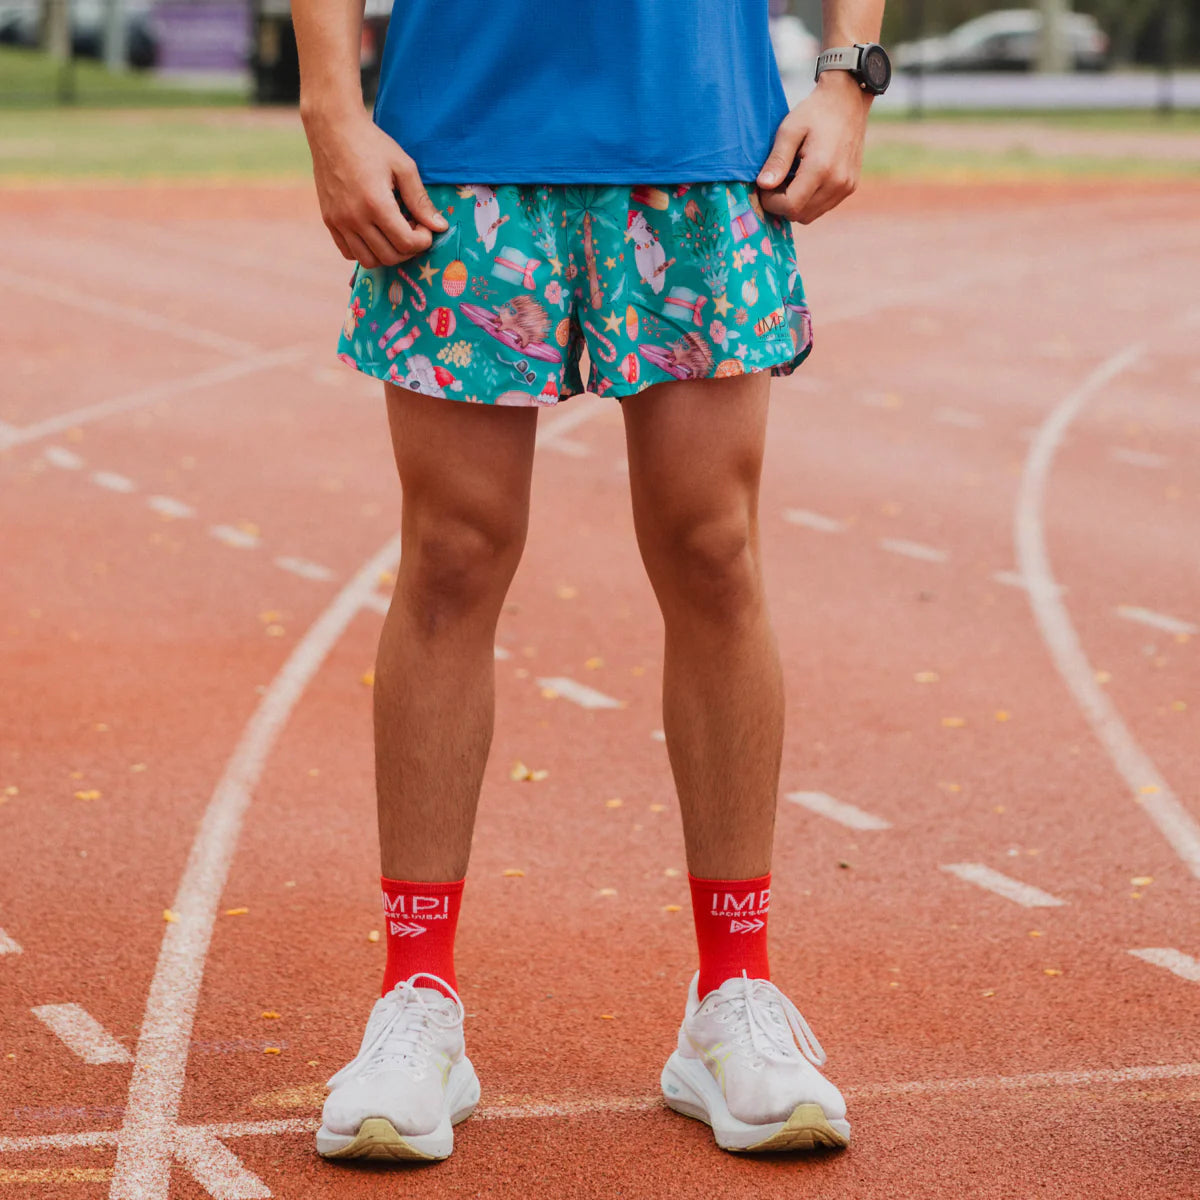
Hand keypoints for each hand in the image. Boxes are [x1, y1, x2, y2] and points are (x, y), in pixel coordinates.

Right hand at [302, 106, 447, 267]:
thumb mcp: (403, 167)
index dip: (423, 240)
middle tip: (412, 230)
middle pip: (390, 257)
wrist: (332, 130)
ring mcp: (339, 222)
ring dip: (388, 254)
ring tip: (394, 233)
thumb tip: (440, 227)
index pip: (406, 243)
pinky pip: (349, 253)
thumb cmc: (372, 144)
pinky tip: (375, 234)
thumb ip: (421, 200)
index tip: (425, 226)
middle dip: (408, 250)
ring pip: (369, 261)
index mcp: (376, 203)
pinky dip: (366, 251)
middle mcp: (354, 218)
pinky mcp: (329, 221)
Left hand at [756, 72, 871, 224]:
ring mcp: (846, 186)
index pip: (790, 207)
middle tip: (777, 181)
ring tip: (791, 178)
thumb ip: (777, 160)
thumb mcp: (789, 130)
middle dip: (782, 204)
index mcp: (821, 168)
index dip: (771, 202)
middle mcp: (838, 182)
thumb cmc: (815, 111)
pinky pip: (823, 207)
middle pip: (800, 215)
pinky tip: (806, 179)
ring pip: (811, 215)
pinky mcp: (850, 186)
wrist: (848, 99)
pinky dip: (810, 200)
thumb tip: (763, 186)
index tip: (765, 185)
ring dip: (796, 204)